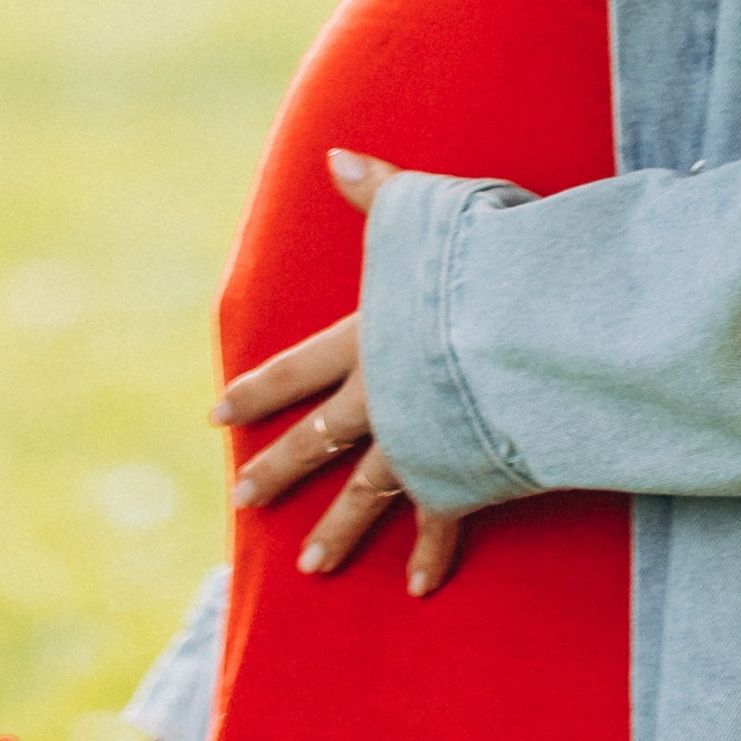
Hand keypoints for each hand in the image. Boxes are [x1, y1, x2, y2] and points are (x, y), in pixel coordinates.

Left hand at [208, 150, 460, 595]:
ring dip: (338, 531)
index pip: (296, 370)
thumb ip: (378, 190)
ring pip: (366, 494)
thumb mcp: (421, 212)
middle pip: (317, 441)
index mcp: (366, 339)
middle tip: (244, 500)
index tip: (217, 416)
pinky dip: (432, 553)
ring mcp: (416, 443)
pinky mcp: (461, 476)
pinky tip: (420, 585)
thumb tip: (335, 155)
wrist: (524, 328)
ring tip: (311, 565)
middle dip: (279, 471)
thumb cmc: (479, 260)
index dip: (256, 390)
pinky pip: (443, 522)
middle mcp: (379, 398)